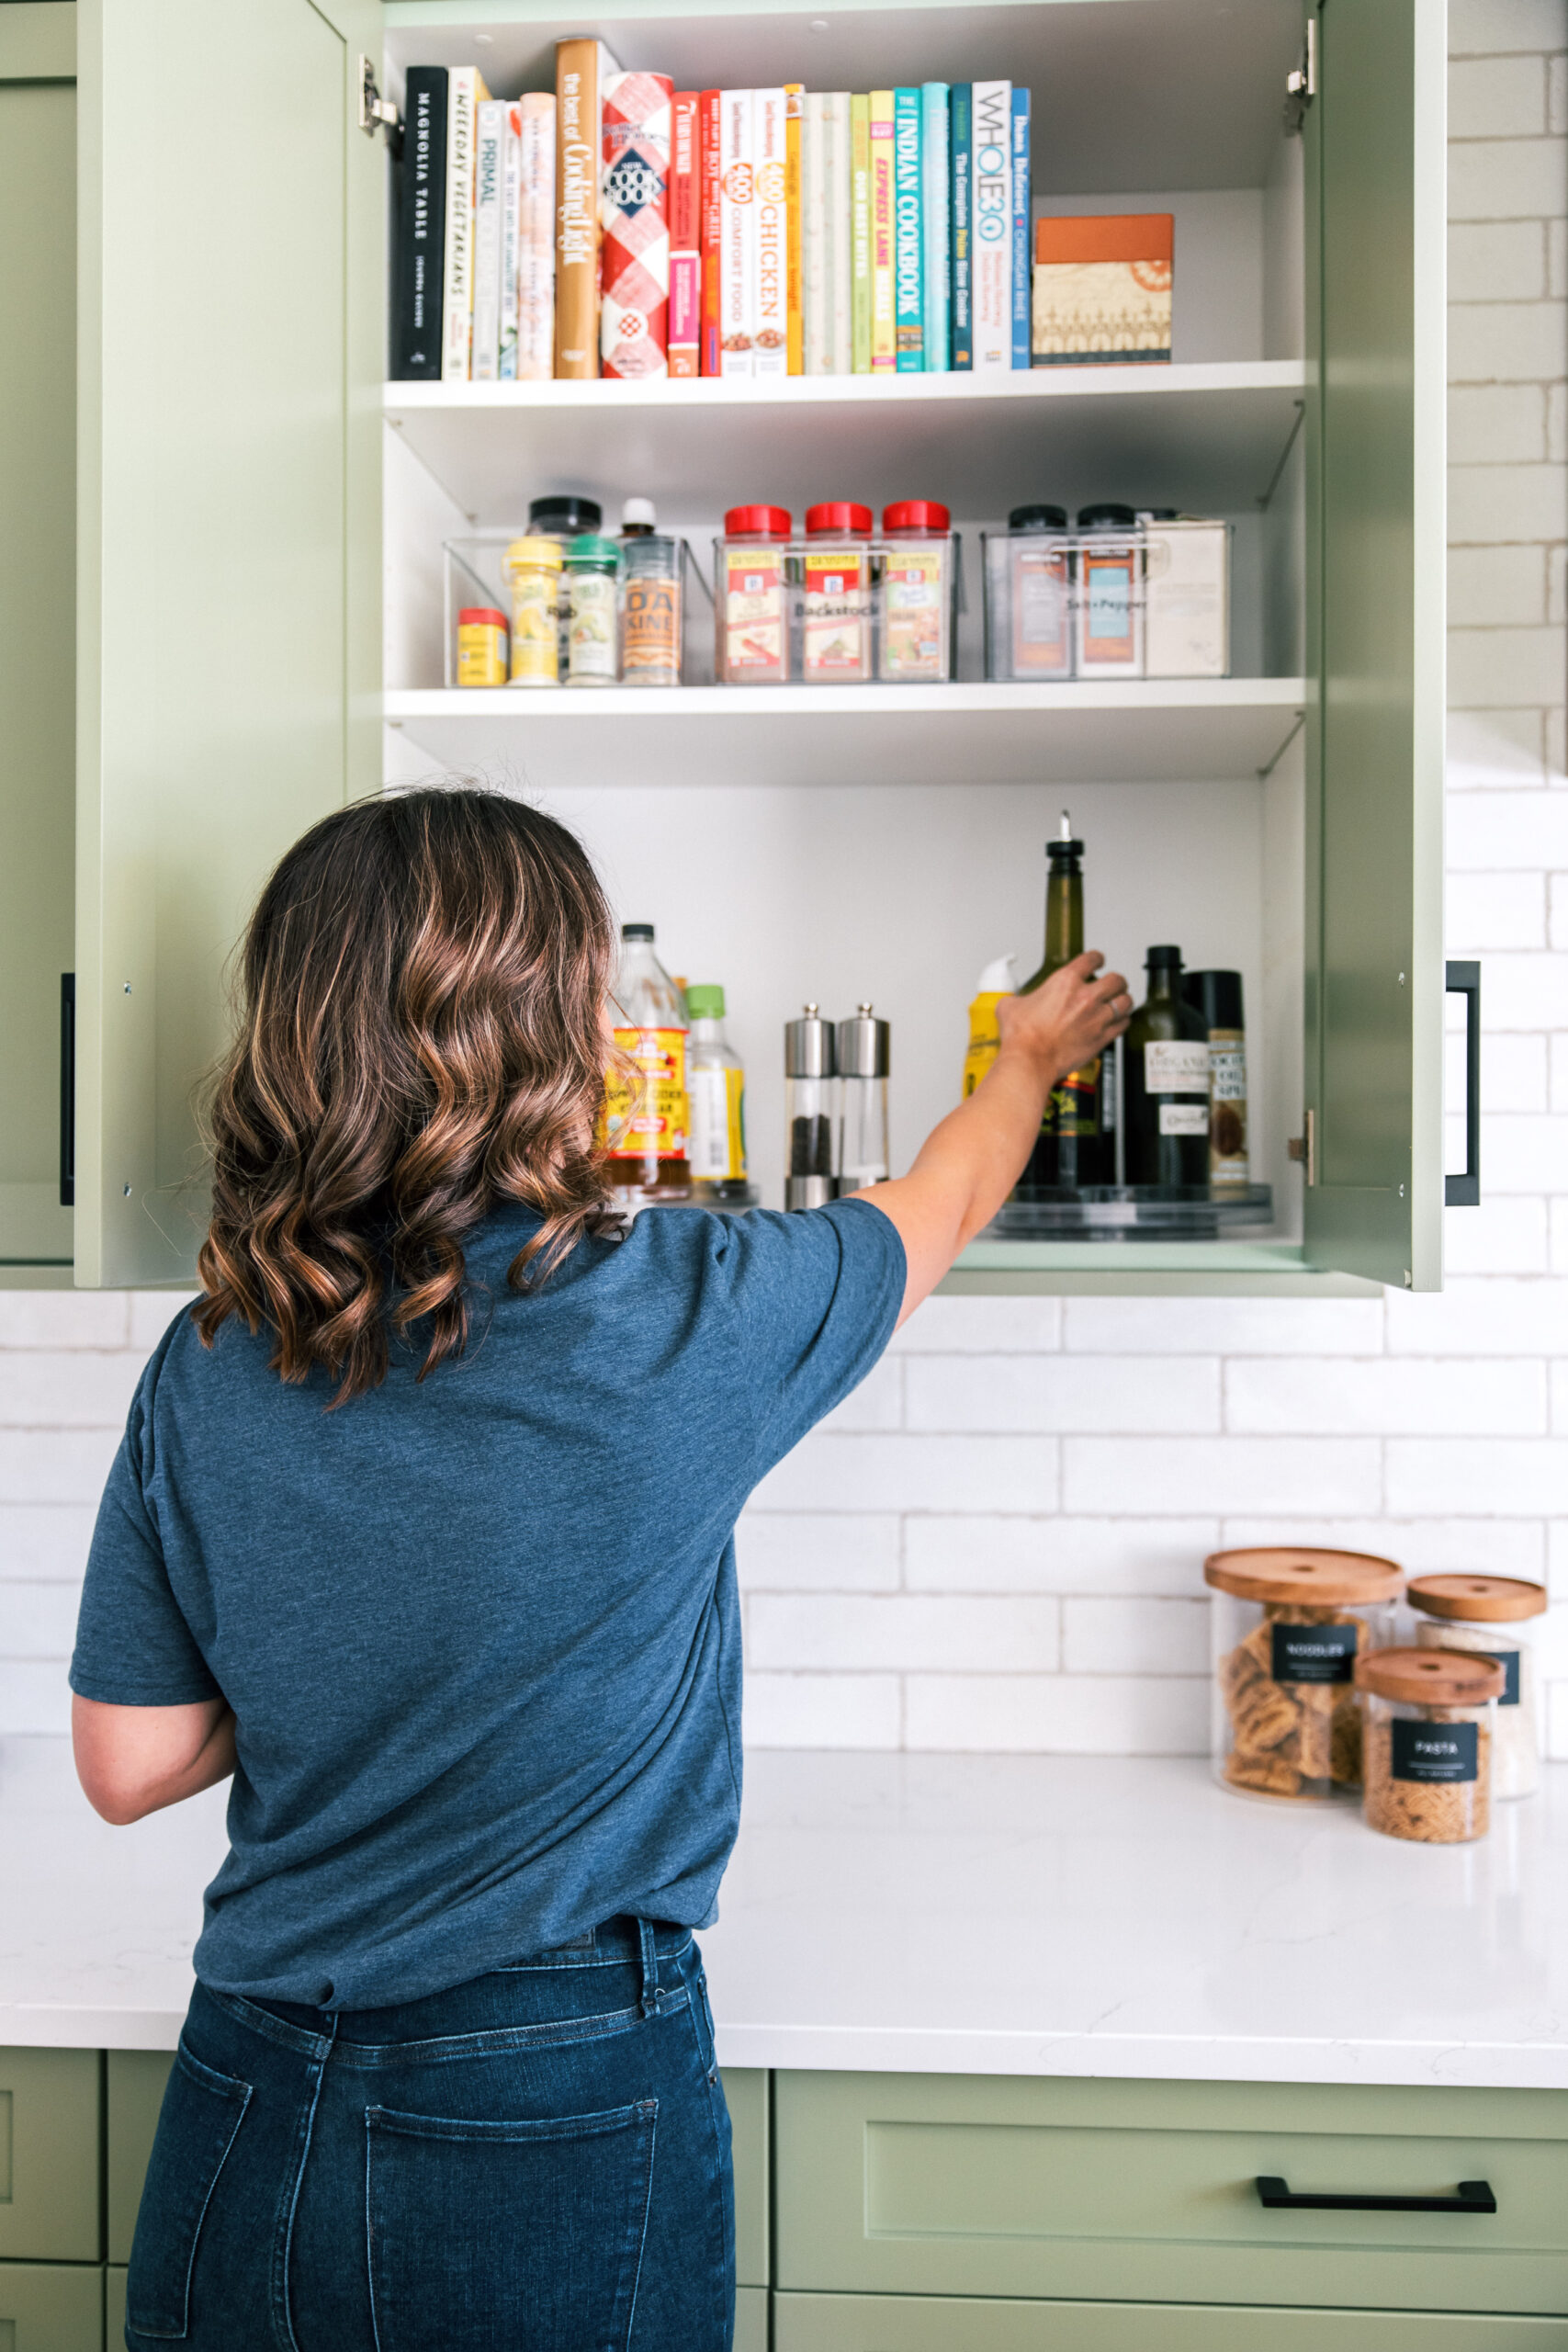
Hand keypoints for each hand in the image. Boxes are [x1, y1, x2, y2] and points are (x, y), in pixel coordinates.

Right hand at [995, 950, 1131, 1082]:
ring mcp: (1097, 1018)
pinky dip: (1123, 1021)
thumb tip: (1013, 1003)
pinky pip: (1123, 1024)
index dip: (1097, 958)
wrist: (1030, 1060)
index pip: (1091, 959)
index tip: (1097, 961)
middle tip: (1114, 983)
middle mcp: (1086, 997)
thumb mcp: (1010, 1006)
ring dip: (1123, 1001)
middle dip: (1116, 981)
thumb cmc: (1022, 1036)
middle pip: (1116, 980)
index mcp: (1065, 982)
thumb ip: (1018, 999)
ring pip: (1125, 1002)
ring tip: (1120, 1002)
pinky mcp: (1102, 1038)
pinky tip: (1119, 1022)